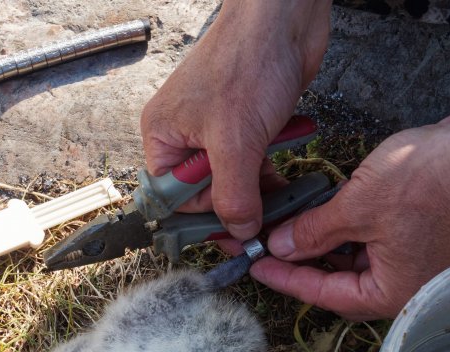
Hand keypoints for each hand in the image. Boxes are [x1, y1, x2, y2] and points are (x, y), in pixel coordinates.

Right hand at [140, 0, 330, 239]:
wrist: (286, 17)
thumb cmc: (248, 62)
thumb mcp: (236, 141)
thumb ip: (234, 194)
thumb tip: (239, 231)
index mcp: (163, 135)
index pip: (173, 196)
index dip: (203, 216)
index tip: (233, 232)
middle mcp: (185, 135)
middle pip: (204, 191)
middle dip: (235, 206)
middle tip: (261, 223)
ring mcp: (218, 129)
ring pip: (233, 179)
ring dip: (258, 190)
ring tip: (281, 199)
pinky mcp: (247, 123)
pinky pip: (253, 162)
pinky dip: (269, 171)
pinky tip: (285, 177)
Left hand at [250, 100, 449, 320]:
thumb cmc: (431, 181)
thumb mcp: (357, 207)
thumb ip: (313, 232)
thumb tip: (280, 247)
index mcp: (389, 292)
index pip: (323, 294)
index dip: (284, 280)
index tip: (253, 266)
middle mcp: (401, 284)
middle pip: (335, 281)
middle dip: (299, 261)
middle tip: (262, 246)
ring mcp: (410, 261)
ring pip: (350, 259)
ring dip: (318, 242)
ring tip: (283, 225)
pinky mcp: (414, 237)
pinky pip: (367, 241)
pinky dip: (342, 229)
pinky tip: (316, 212)